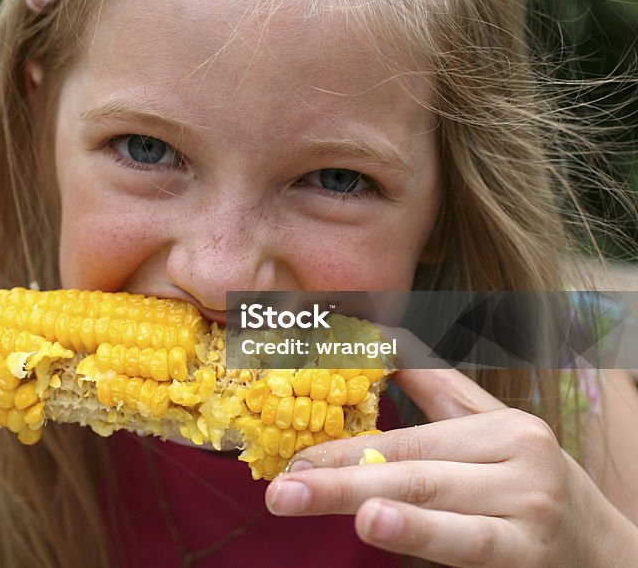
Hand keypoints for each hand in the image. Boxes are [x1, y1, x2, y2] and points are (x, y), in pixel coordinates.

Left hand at [264, 367, 637, 566]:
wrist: (607, 556)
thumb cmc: (532, 490)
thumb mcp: (491, 436)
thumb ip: (437, 390)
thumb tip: (382, 336)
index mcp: (500, 427)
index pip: (405, 436)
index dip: (341, 447)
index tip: (288, 460)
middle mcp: (518, 458)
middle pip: (408, 463)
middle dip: (334, 473)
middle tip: (279, 488)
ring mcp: (527, 507)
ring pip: (429, 496)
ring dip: (362, 493)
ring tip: (307, 492)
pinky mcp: (530, 552)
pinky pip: (466, 541)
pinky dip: (417, 531)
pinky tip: (374, 521)